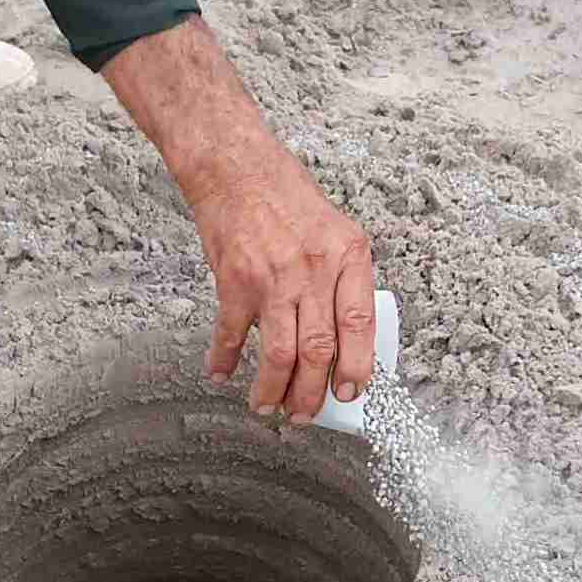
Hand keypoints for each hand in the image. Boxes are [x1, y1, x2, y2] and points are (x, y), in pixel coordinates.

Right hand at [191, 149, 376, 421]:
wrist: (236, 167)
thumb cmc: (286, 198)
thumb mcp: (335, 231)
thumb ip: (343, 280)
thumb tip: (344, 339)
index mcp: (348, 256)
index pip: (359, 326)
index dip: (357, 368)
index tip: (351, 393)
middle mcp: (314, 269)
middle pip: (319, 350)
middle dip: (312, 393)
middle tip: (305, 414)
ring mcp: (274, 277)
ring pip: (280, 353)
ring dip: (274, 389)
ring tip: (268, 406)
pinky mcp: (235, 280)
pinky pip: (233, 333)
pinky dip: (226, 359)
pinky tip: (222, 374)